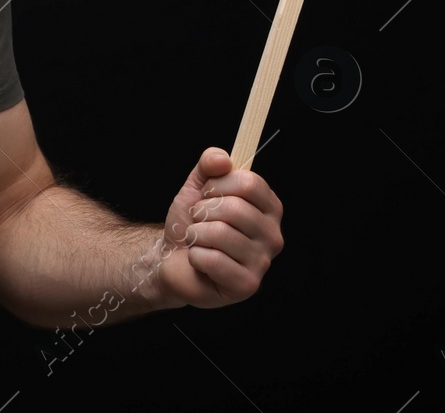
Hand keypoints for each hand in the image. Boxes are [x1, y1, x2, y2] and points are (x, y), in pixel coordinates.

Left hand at [153, 147, 282, 309]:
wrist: (171, 259)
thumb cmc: (191, 223)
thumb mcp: (197, 187)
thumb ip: (208, 164)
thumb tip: (222, 158)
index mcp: (269, 208)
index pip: (250, 183)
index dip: (218, 184)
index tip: (207, 194)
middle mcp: (273, 235)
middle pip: (235, 208)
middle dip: (203, 211)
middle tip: (200, 222)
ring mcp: (263, 262)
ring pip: (220, 233)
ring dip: (196, 234)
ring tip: (199, 241)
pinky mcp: (247, 285)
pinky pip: (212, 259)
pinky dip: (195, 256)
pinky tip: (199, 261)